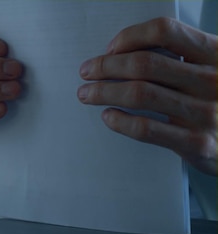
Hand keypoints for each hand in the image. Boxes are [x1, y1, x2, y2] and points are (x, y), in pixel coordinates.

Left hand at [78, 17, 216, 175]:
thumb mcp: (211, 68)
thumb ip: (180, 57)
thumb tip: (123, 52)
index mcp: (216, 53)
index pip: (165, 31)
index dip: (130, 37)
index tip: (109, 49)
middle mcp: (213, 80)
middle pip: (144, 64)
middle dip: (106, 67)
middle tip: (87, 72)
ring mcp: (205, 112)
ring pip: (139, 95)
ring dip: (104, 93)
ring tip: (87, 94)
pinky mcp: (196, 143)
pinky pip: (145, 129)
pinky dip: (120, 121)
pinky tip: (108, 117)